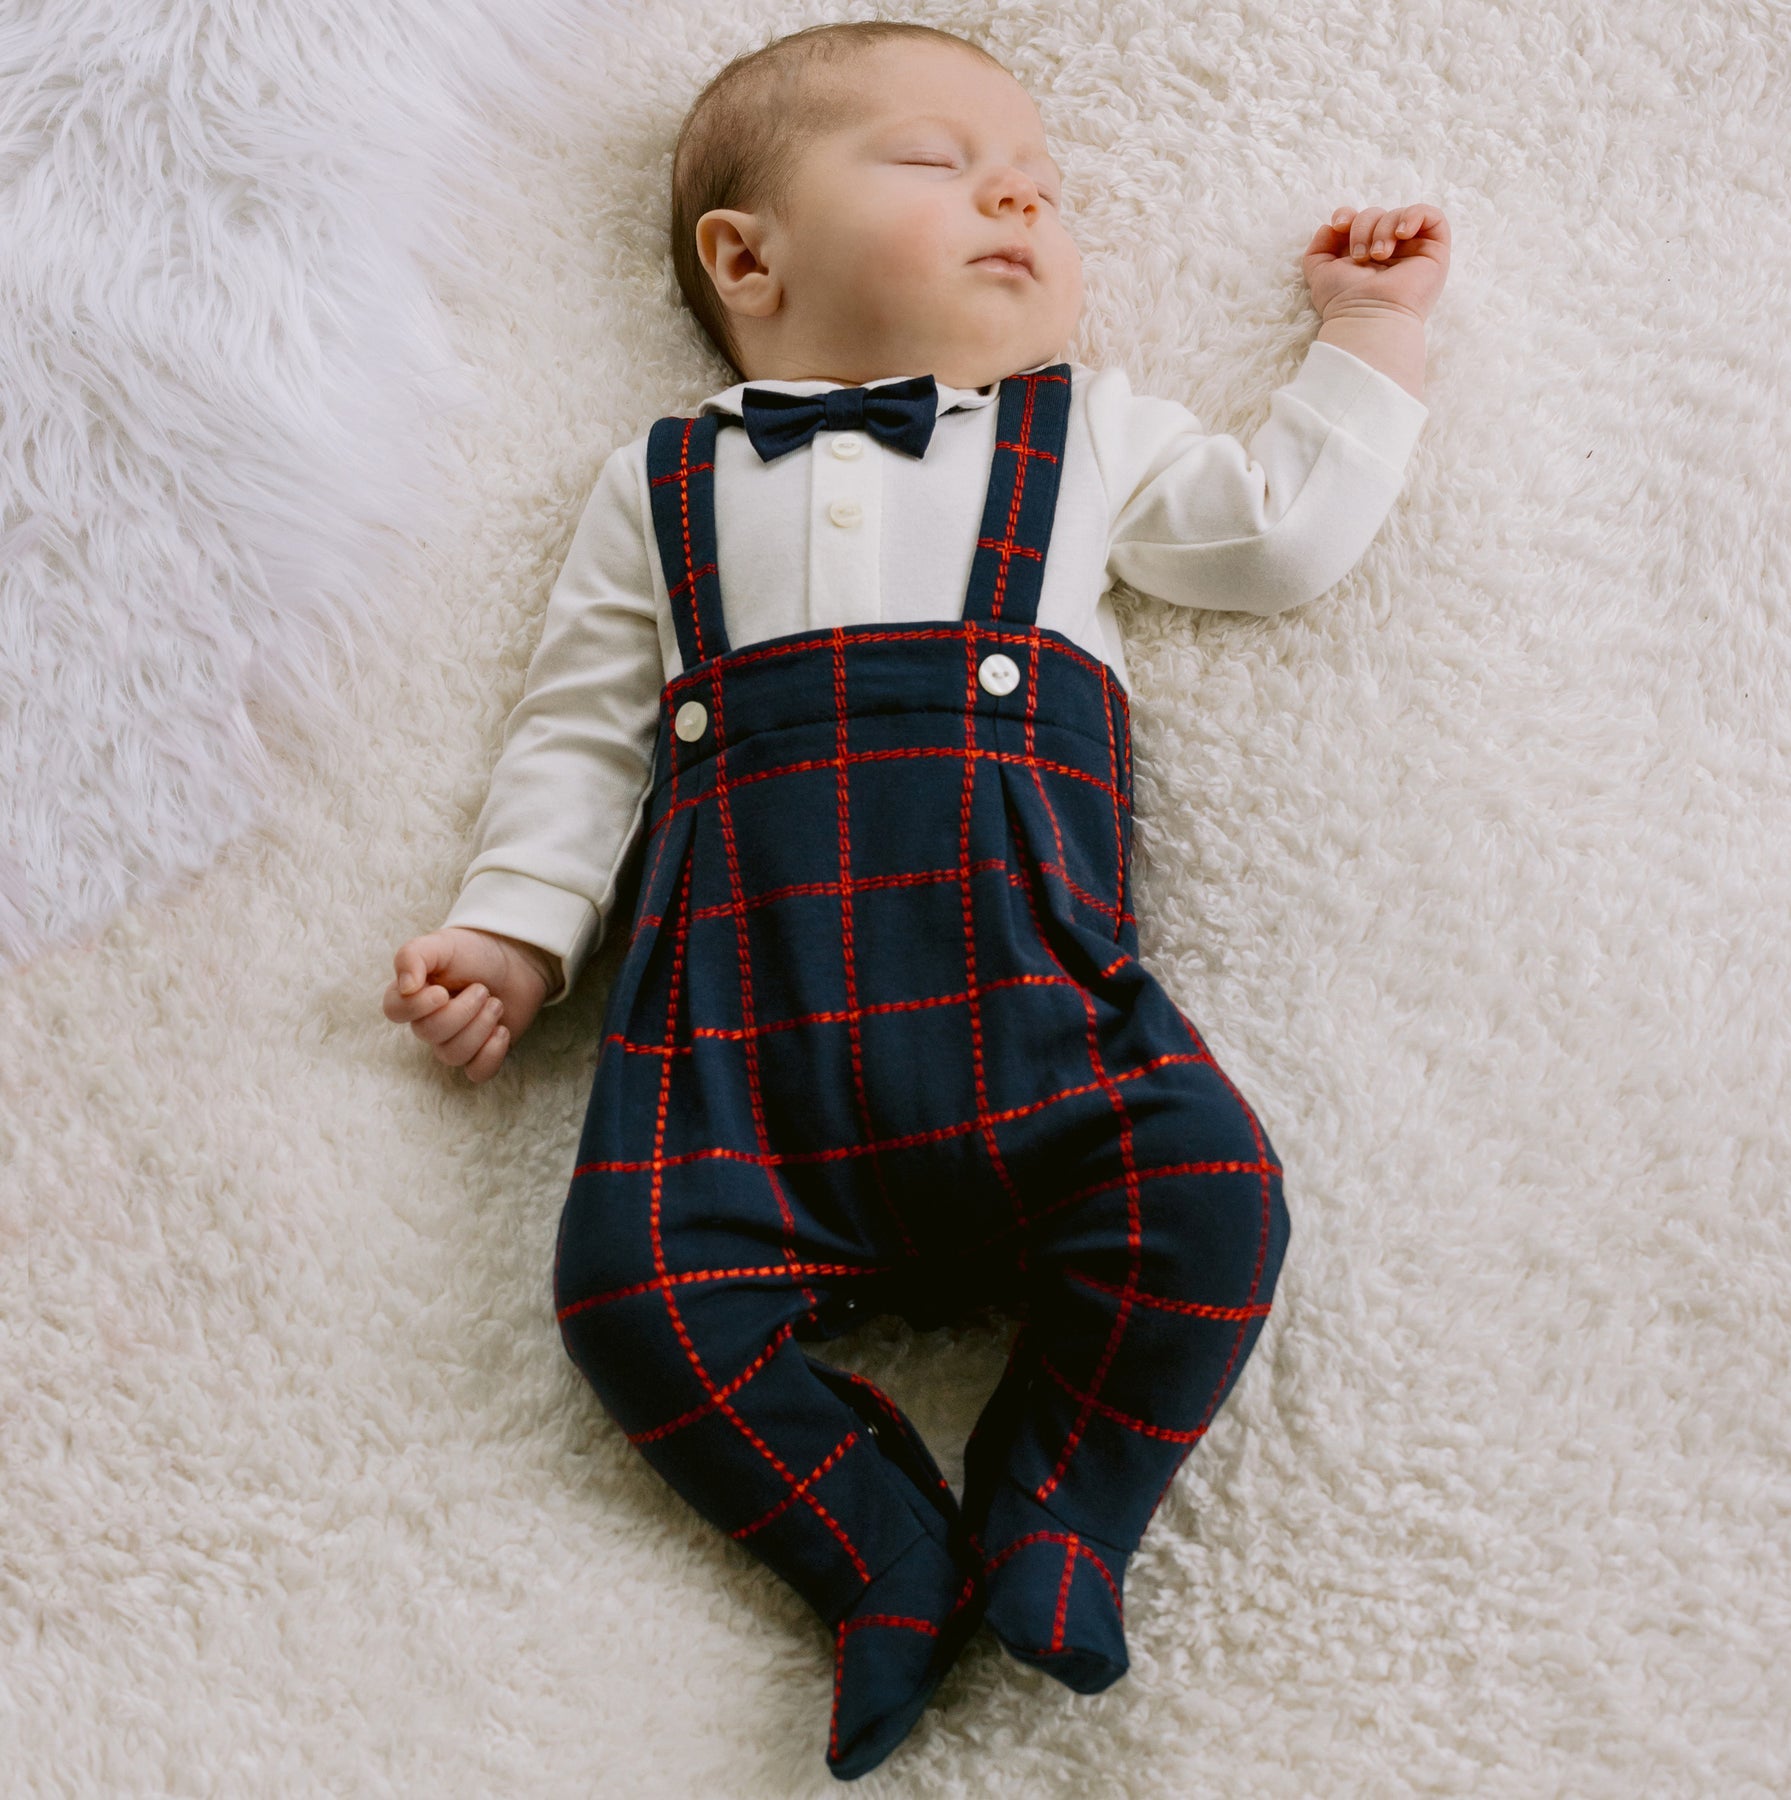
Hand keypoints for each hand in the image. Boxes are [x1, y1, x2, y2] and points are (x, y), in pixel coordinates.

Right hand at [383, 926, 553, 1082]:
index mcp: (413, 993)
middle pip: (428, 1033)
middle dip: (462, 1011)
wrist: (518, 958)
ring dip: (480, 1027)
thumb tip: (405, 987)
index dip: (416, 1007)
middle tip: (483, 990)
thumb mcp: (442, 943)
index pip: (393, 1011)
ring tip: (497, 1004)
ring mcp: (455, 1040)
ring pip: (452, 1055)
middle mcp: (429, 1020)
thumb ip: (414, 956)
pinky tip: (502, 1030)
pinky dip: (491, 1054)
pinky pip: (476, 1073)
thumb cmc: (475, 951)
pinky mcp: (481, 1053)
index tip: (442, 992)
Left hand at [1303, 202, 1449, 323]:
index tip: (1338, 226)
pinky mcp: (1435, 253)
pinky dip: (1415, 216)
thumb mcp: (1320, 274)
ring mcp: (1413, 252)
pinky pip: (1433, 216)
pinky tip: (1401, 235)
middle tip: (1360, 256)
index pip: (1360, 220)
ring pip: (1399, 215)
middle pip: (1377, 215)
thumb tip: (1329, 227)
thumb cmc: (1344, 304)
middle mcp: (1390, 253)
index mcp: (1365, 256)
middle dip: (1363, 227)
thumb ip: (1318, 249)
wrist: (1368, 318)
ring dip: (1383, 229)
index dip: (1348, 215)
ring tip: (1378, 255)